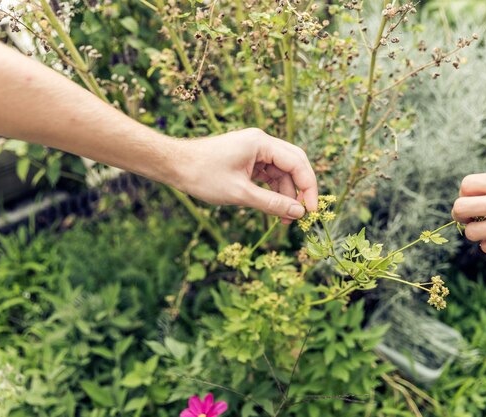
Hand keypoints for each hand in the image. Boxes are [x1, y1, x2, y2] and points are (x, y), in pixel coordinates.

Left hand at [171, 128, 317, 223]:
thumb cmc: (202, 175)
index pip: (297, 162)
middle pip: (294, 164)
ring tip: (285, 219)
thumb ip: (271, 204)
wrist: (174, 165)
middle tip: (303, 214)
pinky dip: (273, 191)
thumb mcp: (239, 193)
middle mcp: (261, 142)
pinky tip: (274, 209)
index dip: (308, 187)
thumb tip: (298, 213)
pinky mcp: (247, 160)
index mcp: (261, 143)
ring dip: (286, 194)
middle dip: (300, 190)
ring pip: (281, 172)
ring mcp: (254, 151)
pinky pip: (268, 175)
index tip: (311, 211)